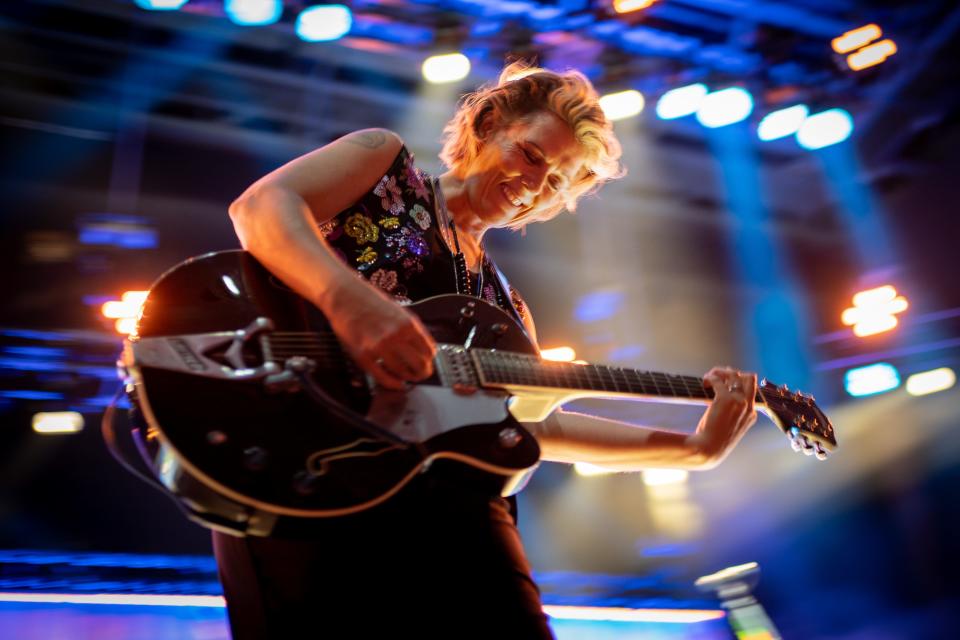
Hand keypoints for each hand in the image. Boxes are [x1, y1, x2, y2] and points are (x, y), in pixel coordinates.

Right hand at [321, 279, 435, 389]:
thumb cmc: (370, 302)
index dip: (430, 361)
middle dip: (422, 373)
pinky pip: (383, 377)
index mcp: (408, 324)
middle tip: (420, 375)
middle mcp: (395, 336)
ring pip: (402, 372)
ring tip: (406, 377)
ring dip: (407, 377)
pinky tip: (396, 383)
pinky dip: (392, 383)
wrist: (344, 296)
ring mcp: (379, 346)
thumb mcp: (399, 312)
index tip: (427, 364)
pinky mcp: (363, 355)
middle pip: (420, 364)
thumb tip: (424, 349)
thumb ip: (412, 330)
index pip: (429, 351)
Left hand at [691, 366, 758, 464]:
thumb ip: (730, 416)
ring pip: (734, 374)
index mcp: (751, 415)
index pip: (751, 391)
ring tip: (710, 377)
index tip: (724, 385)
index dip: (736, 385)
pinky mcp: (725, 399)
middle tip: (719, 377)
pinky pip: (719, 380)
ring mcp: (738, 402)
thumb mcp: (729, 429)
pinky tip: (705, 382)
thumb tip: (717, 403)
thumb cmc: (714, 443)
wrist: (708, 450)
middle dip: (733, 373)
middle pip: (748, 377)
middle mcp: (748, 406)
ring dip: (721, 372)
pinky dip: (711, 377)